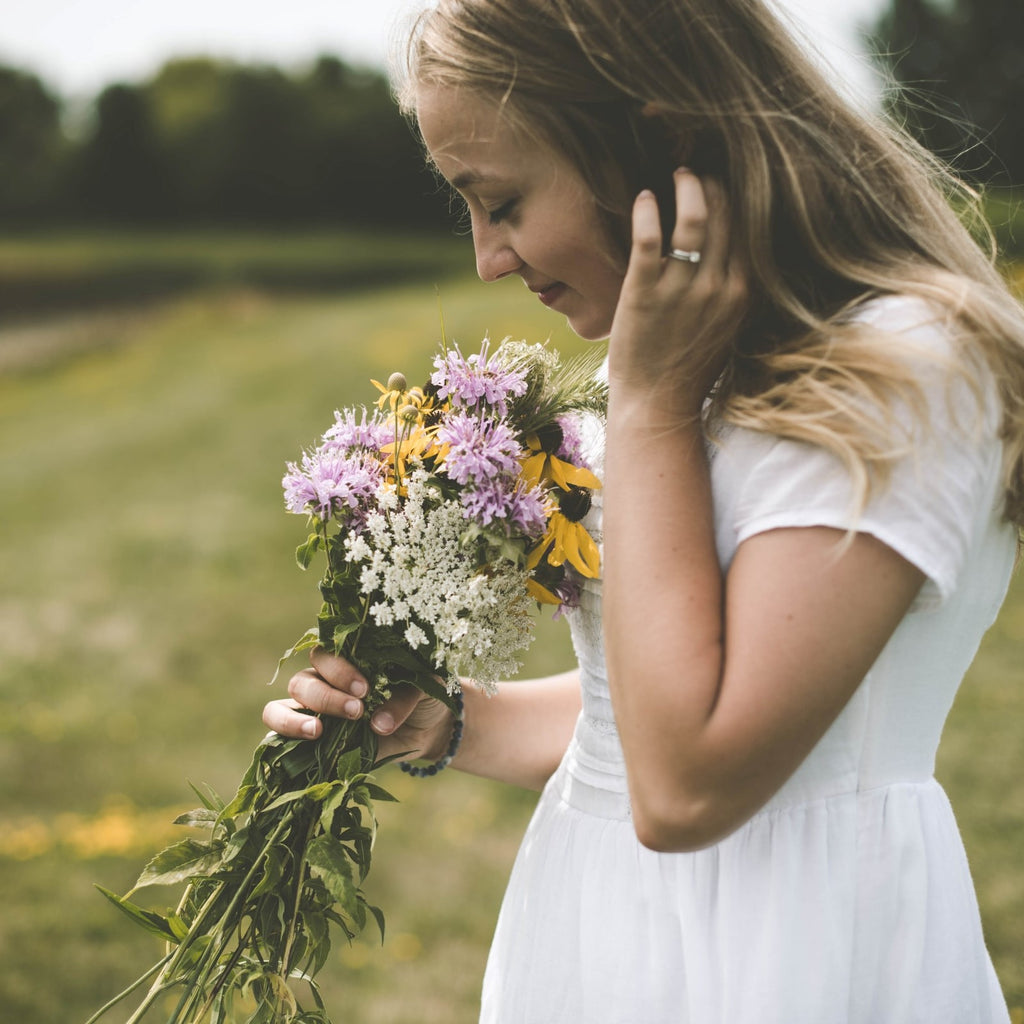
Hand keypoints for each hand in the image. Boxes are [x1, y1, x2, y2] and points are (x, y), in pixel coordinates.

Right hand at [262, 647, 454, 762]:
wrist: (430, 725)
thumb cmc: (423, 695)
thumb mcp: (423, 689)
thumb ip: (402, 699)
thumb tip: (378, 725)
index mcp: (347, 660)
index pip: (325, 655)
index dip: (339, 670)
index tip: (365, 688)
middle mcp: (323, 683)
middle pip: (302, 682)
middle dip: (325, 697)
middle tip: (356, 711)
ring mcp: (313, 713)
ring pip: (278, 708)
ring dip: (293, 719)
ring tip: (317, 730)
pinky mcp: (312, 743)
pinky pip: (280, 739)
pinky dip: (286, 740)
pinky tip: (308, 745)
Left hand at [609, 168, 747, 413]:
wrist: (657, 405)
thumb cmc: (687, 368)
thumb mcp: (726, 327)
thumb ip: (733, 291)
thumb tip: (736, 256)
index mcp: (742, 293)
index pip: (748, 230)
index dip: (737, 199)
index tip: (726, 182)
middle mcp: (717, 288)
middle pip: (725, 216)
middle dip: (714, 185)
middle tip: (699, 171)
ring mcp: (681, 291)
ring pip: (693, 219)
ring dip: (686, 187)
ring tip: (677, 175)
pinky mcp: (644, 294)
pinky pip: (650, 238)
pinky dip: (647, 211)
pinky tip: (643, 198)